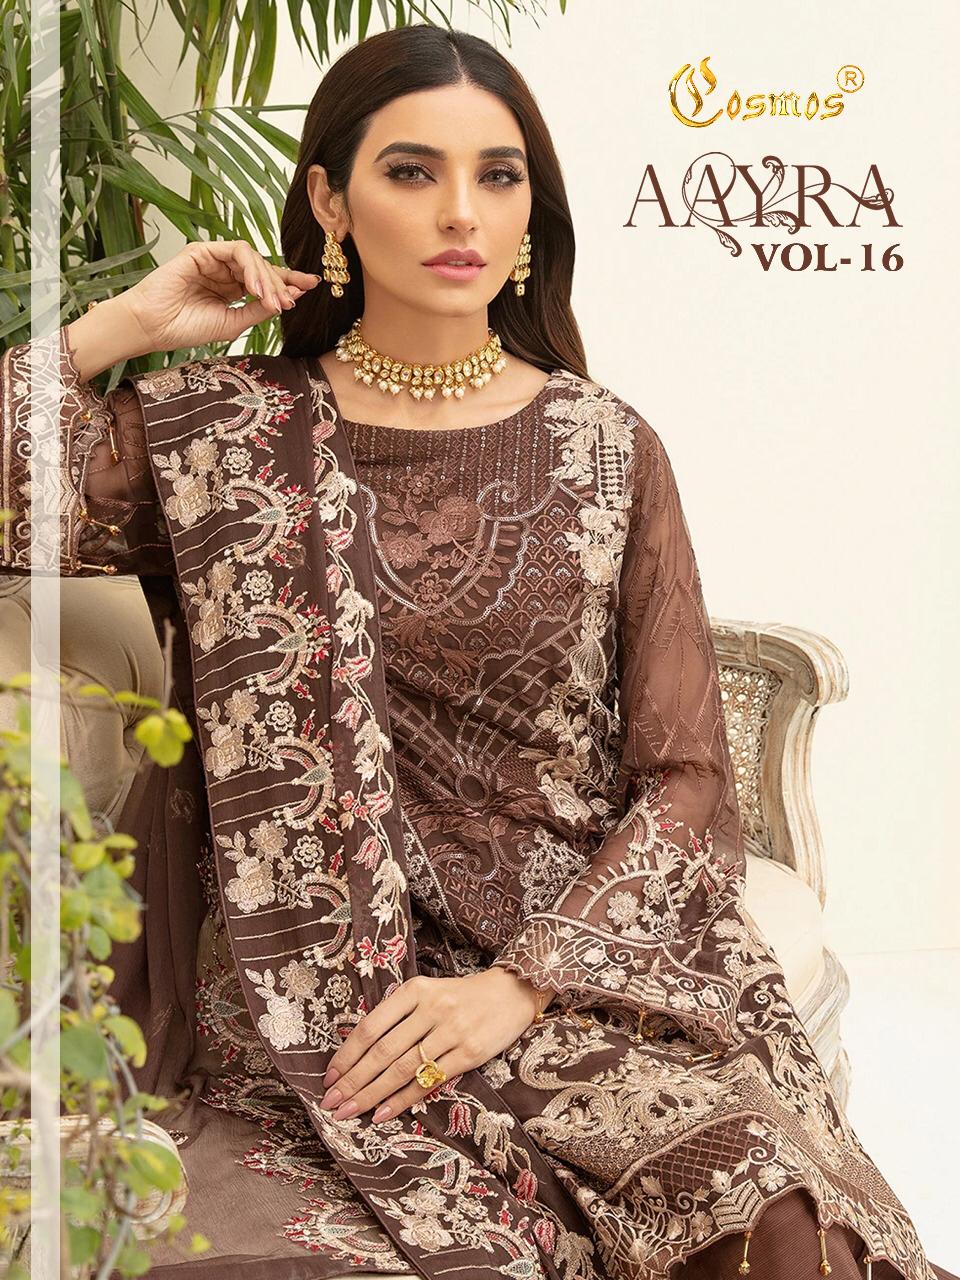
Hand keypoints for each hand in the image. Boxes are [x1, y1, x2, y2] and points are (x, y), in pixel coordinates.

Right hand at [105, 239, 320, 359]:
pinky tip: (254, 287)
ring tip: (272, 299)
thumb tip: (289, 300)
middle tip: (291, 300)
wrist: (154, 327)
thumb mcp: (233, 324)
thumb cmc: (186, 328)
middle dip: (282, 283)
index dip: (289, 282)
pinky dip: (250, 267)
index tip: (312, 286)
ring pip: (252, 258)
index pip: (265, 282)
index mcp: (232, 290)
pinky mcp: (201, 251)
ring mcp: (213, 260)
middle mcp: (224, 272)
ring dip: (267, 278)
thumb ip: (258, 311)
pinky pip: (235, 251)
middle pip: (263, 268)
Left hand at [317, 968, 544, 1124]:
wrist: (511, 992)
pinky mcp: (470, 1053)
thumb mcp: (427, 993)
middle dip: (352, 1081)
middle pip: (382, 1051)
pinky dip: (402, 1100)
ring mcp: (451, 1031)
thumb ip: (398, 1016)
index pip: (371, 1027)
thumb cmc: (461, 996)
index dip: (347, 1055)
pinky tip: (383, 1113)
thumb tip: (358, 1053)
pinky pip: (429, 1081)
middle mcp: (431, 1009)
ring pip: (402, 1069)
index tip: (328, 1077)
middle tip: (331, 1103)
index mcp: (414, 991)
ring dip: (371, 1094)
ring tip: (349, 1112)